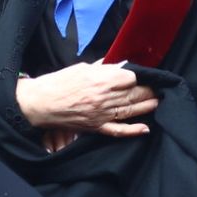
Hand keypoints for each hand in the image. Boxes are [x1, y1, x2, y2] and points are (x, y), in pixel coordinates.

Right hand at [14, 61, 158, 137]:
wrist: (39, 104)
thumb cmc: (58, 83)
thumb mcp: (82, 68)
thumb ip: (103, 67)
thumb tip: (119, 65)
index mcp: (101, 80)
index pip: (130, 78)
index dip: (135, 76)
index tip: (138, 75)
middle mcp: (104, 98)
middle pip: (133, 94)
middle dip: (147, 90)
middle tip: (157, 88)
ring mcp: (101, 115)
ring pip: (130, 110)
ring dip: (146, 106)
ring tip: (157, 101)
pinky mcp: (96, 128)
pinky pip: (117, 131)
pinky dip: (132, 131)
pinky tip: (145, 129)